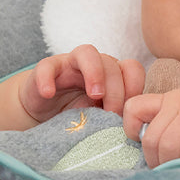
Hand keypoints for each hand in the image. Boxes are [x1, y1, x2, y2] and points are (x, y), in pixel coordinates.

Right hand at [20, 44, 144, 123]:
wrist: (45, 114)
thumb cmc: (77, 114)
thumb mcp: (99, 117)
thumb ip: (115, 116)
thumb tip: (132, 127)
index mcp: (112, 74)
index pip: (131, 68)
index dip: (134, 87)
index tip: (129, 112)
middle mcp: (94, 64)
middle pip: (111, 63)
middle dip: (116, 90)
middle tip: (112, 114)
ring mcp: (70, 64)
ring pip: (86, 52)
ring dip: (94, 73)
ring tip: (95, 95)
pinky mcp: (46, 68)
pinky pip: (47, 66)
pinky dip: (48, 78)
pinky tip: (49, 94)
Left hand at [123, 86, 179, 167]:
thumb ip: (169, 129)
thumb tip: (148, 158)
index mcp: (170, 100)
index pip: (133, 108)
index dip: (132, 131)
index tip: (150, 148)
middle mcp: (179, 101)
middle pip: (151, 139)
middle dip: (159, 162)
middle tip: (176, 168)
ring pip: (168, 144)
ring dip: (179, 162)